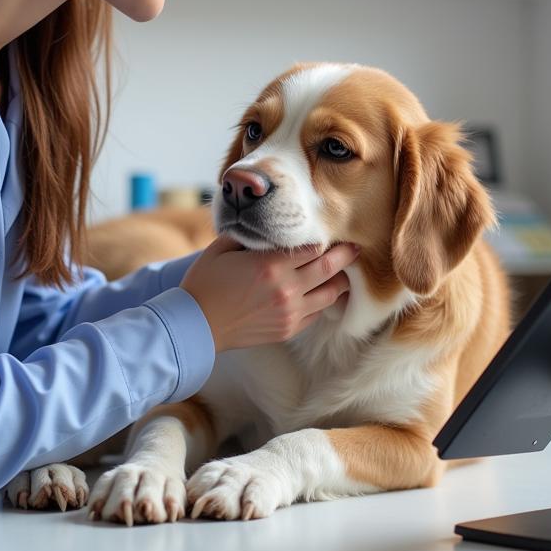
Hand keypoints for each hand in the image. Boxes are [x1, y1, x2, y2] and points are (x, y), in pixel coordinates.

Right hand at [180, 236, 358, 352]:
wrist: (195, 326)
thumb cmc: (205, 283)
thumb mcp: (222, 248)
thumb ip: (249, 234)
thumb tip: (267, 221)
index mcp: (270, 265)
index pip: (313, 247)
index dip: (324, 239)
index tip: (332, 232)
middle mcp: (286, 289)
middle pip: (330, 267)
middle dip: (346, 255)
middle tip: (355, 246)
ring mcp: (290, 312)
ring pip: (331, 293)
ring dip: (340, 281)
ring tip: (345, 271)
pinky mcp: (289, 329)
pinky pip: (317, 313)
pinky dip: (325, 301)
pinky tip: (325, 292)